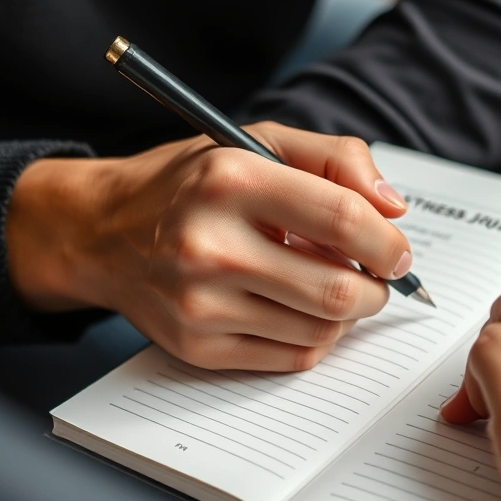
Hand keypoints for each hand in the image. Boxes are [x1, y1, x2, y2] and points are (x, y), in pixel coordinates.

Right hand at [6, 122, 411, 370]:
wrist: (102, 232)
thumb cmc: (194, 184)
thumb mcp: (262, 143)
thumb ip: (338, 159)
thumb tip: (393, 209)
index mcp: (232, 180)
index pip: (342, 219)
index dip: (388, 242)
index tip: (398, 252)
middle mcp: (210, 245)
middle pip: (338, 290)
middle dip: (377, 290)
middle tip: (377, 280)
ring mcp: (200, 303)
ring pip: (321, 330)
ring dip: (348, 315)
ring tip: (331, 288)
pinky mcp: (197, 346)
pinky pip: (291, 357)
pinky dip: (316, 338)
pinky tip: (302, 311)